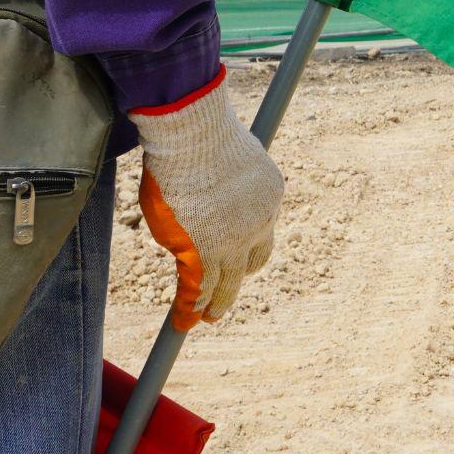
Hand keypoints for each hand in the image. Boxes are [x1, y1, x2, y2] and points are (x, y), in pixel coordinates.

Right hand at [128, 69, 282, 327]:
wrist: (197, 135)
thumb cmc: (206, 131)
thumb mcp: (227, 150)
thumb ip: (221, 171)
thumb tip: (202, 165)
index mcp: (270, 196)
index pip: (260, 230)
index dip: (245, 245)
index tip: (233, 254)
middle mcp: (258, 223)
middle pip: (250, 263)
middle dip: (235, 282)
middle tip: (223, 298)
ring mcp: (231, 241)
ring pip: (223, 283)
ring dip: (212, 304)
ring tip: (203, 318)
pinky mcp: (202, 252)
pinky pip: (195, 287)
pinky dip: (188, 308)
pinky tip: (183, 322)